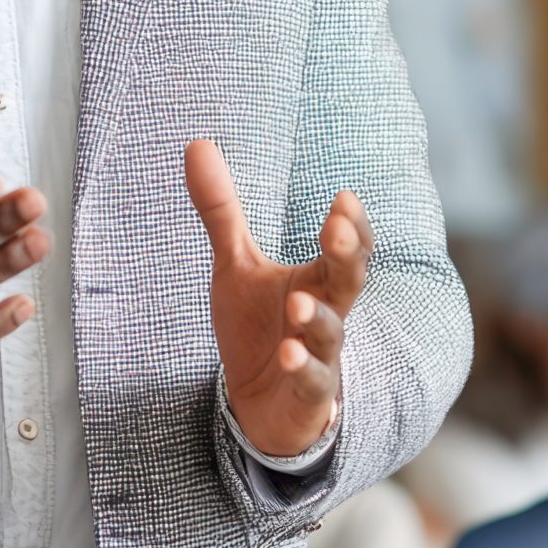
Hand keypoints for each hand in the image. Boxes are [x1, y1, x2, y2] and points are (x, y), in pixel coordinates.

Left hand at [184, 138, 372, 458]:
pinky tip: (289, 354)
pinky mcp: (308, 395)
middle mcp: (327, 314)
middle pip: (350, 281)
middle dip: (347, 255)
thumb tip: (197, 143)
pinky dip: (304, 368)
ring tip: (298, 306)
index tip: (344, 197)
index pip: (346, 248)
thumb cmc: (258, 328)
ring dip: (317, 319)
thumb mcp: (235, 266)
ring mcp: (320, 356)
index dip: (350, 225)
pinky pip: (314, 381)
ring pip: (330, 334)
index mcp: (316, 280)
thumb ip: (222, 211)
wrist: (257, 404)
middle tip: (336, 229)